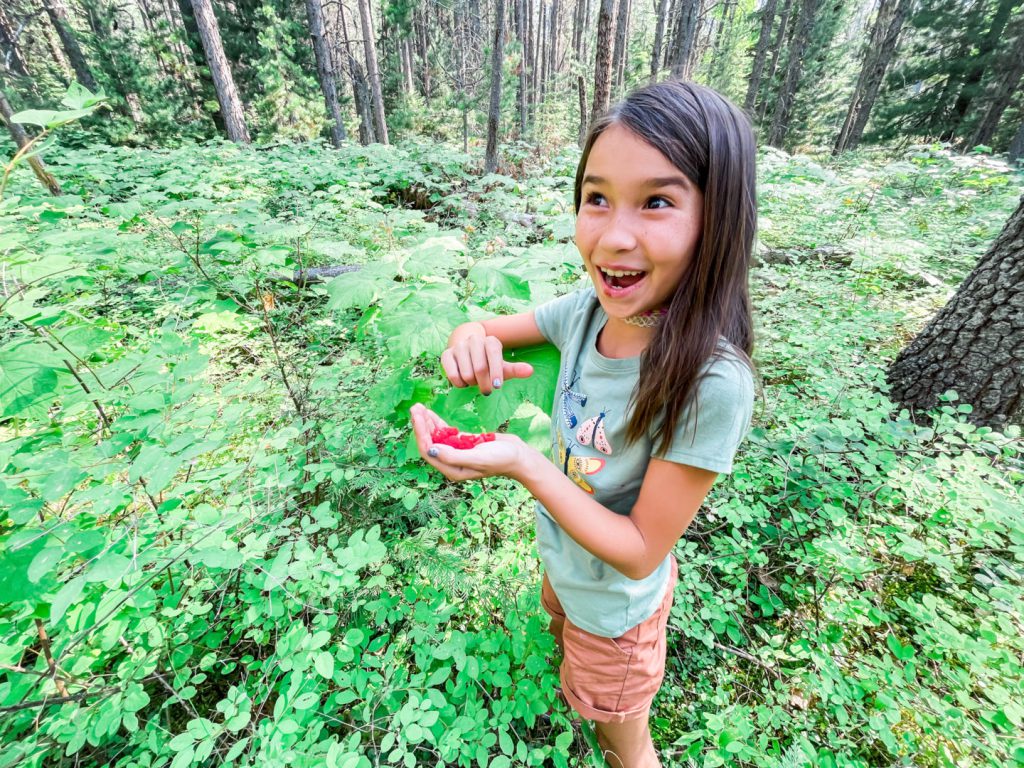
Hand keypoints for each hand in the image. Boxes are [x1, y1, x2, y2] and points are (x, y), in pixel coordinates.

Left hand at [410, 403, 530, 481]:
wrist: (519, 456)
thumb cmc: (501, 459)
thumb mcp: (477, 457)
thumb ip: (454, 456)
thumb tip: (431, 450)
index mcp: (452, 470)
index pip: (428, 451)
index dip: (421, 433)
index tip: (418, 416)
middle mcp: (451, 462)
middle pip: (429, 443)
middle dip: (421, 426)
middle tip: (415, 408)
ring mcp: (457, 452)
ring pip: (436, 436)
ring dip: (427, 423)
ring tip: (419, 407)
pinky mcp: (464, 443)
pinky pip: (446, 433)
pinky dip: (438, 423)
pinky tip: (431, 413)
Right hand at [441, 333, 532, 395]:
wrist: (467, 353)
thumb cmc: (489, 363)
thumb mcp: (503, 367)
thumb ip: (516, 369)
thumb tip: (530, 371)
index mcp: (491, 341)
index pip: (494, 354)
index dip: (496, 372)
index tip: (497, 386)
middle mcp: (474, 340)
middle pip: (480, 368)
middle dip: (484, 384)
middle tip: (487, 391)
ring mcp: (459, 346)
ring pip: (466, 373)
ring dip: (472, 384)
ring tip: (475, 382)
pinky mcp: (446, 354)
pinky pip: (453, 375)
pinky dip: (460, 384)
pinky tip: (464, 382)